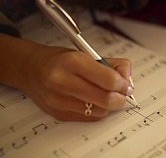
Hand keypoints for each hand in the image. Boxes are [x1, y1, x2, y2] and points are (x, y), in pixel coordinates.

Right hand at [0, 34, 132, 120]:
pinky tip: (92, 100)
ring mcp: (59, 99)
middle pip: (105, 99)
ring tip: (105, 94)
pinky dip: (96, 110)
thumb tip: (128, 81)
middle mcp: (63, 81)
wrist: (32, 68)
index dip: (123, 84)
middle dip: (120, 98)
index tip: (126, 85)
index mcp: (73, 62)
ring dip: (108, 105)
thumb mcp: (88, 53)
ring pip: (99, 110)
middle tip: (121, 93)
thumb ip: (114, 65)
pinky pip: (89, 117)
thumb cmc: (62, 60)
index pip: (109, 79)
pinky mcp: (58, 113)